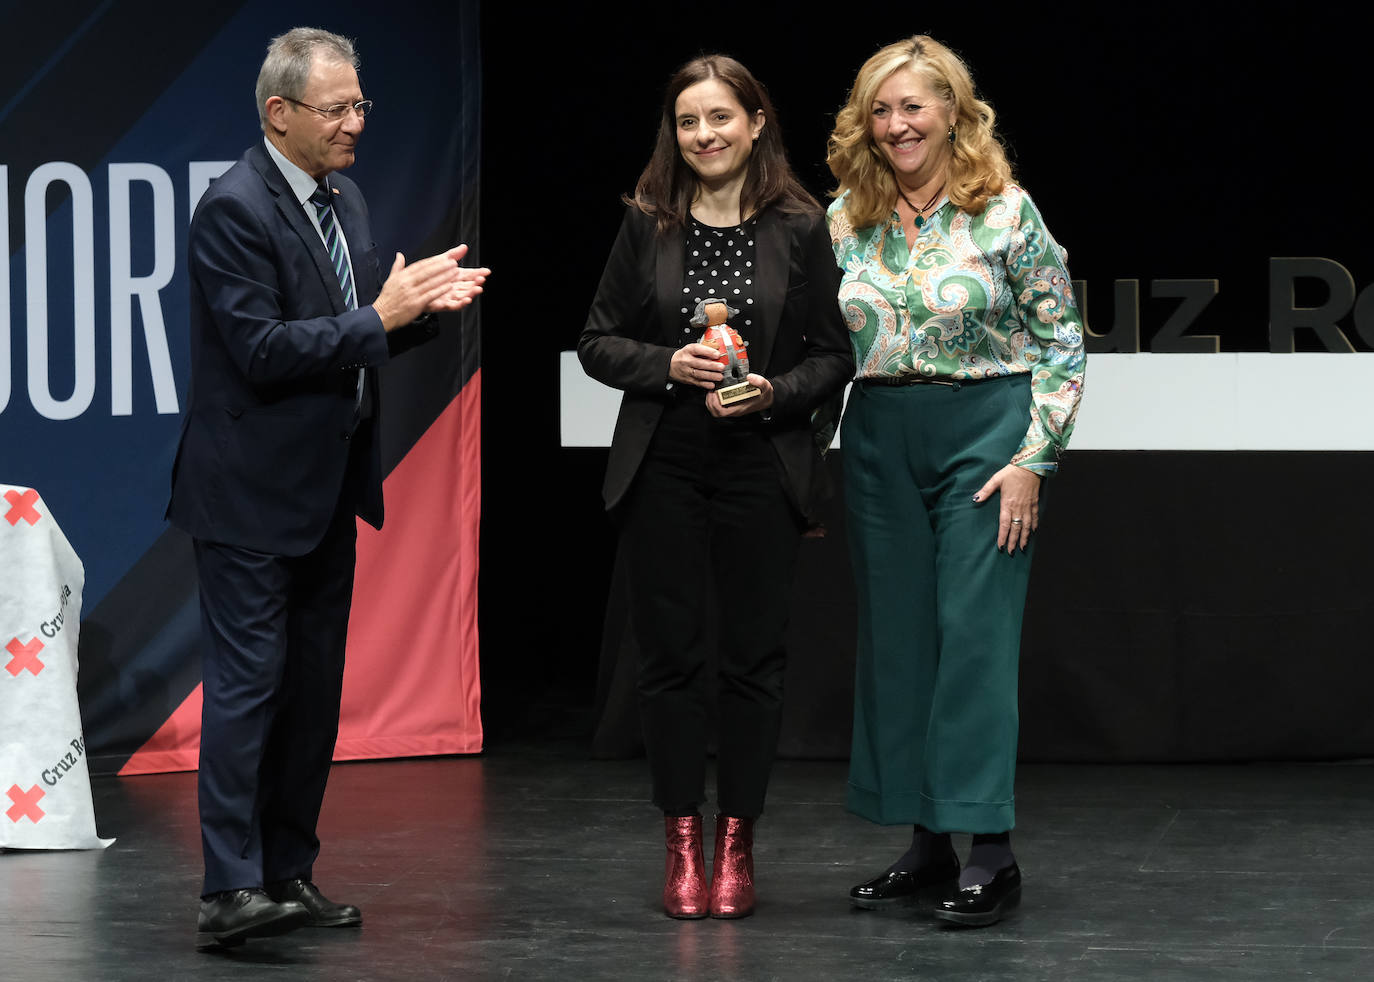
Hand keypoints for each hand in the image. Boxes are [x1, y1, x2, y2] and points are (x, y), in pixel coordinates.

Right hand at [372, 246, 489, 330]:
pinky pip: (430, 295)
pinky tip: (449, 286)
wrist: (381, 316)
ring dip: (444, 277)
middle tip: (453, 262)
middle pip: (427, 272)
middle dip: (442, 266)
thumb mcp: (390, 280)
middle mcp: (407, 283)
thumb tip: (399, 255)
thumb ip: (397, 266)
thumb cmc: (387, 299)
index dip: (433, 261)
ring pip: (430, 282)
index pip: (420, 265)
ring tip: (455, 272)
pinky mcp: (416, 304)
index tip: (444, 257)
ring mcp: (411, 293)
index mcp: (402, 276)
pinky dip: (440, 290)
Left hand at [428, 244, 489, 312]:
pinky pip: (454, 305)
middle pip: (469, 285)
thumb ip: (453, 254)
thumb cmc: (428, 276)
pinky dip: (461, 303)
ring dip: (472, 293)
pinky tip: (466, 299)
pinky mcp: (443, 304)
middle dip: (477, 283)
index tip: (486, 271)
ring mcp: (450, 297)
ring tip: (478, 289)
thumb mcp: (441, 261)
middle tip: (481, 279)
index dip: (479, 273)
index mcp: (456, 277)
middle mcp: (455, 287)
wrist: (415, 288)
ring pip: (464, 295)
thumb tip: (464, 247)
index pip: (470, 274)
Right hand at [669, 343, 724, 388]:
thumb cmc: (684, 356)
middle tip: (721, 367)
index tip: (717, 354)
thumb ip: (703, 349)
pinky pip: (697, 383)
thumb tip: (717, 351)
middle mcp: (687, 361)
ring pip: (699, 374)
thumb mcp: (691, 348)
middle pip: (699, 364)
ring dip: (711, 376)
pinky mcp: (688, 380)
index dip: (708, 352)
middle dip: (712, 366)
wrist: (670, 365)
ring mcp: (687, 371)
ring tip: (719, 376)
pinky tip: (712, 384)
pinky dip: (705, 384)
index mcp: (688, 351)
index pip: (697, 350)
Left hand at [706, 373, 773, 416]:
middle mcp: (734, 410)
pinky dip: (714, 399)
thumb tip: (749, 377)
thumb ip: (759, 382)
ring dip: (710, 401)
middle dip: (710, 402)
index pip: (722, 412)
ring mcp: (732, 408)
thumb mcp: (765, 387)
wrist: (767, 398)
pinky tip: (716, 390)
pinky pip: (718, 405)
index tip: (714, 393)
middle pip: (715, 412)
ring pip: (715, 409)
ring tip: (712, 390)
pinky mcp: (731, 404)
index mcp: (739, 409)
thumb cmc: (764, 395)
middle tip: (710, 390)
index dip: (714, 404)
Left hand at [972, 464, 1040, 553]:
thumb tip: (975, 499)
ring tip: (1022, 547)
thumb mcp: (996, 479)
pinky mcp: (1034, 503)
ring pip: (1026, 526)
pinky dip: (1034, 525)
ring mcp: (1027, 506)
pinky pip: (1034, 517)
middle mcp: (1018, 508)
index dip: (1002, 536)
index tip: (1000, 546)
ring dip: (1024, 537)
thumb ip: (985, 490)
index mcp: (1007, 504)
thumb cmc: (1011, 472)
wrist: (1030, 465)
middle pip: (1015, 528)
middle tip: (1011, 552)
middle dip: (1013, 541)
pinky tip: (1033, 532)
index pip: (1004, 525)